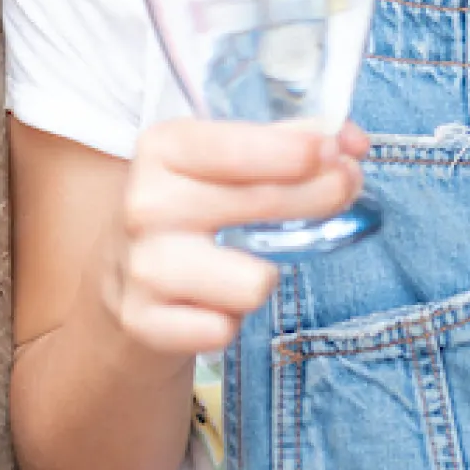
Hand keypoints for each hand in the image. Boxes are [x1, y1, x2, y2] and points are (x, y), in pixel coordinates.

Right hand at [106, 119, 367, 355]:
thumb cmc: (187, 210)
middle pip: (265, 205)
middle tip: (344, 190)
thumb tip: (351, 139)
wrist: (117, 282)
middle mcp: (147, 204)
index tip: (338, 151)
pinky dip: (228, 320)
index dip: (297, 151)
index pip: (239, 147)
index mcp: (163, 149)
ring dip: (262, 276)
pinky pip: (224, 329)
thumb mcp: (219, 160)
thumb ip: (286, 141)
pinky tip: (209, 301)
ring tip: (242, 264)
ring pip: (254, 282)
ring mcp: (143, 267)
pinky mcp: (144, 323)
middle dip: (321, 198)